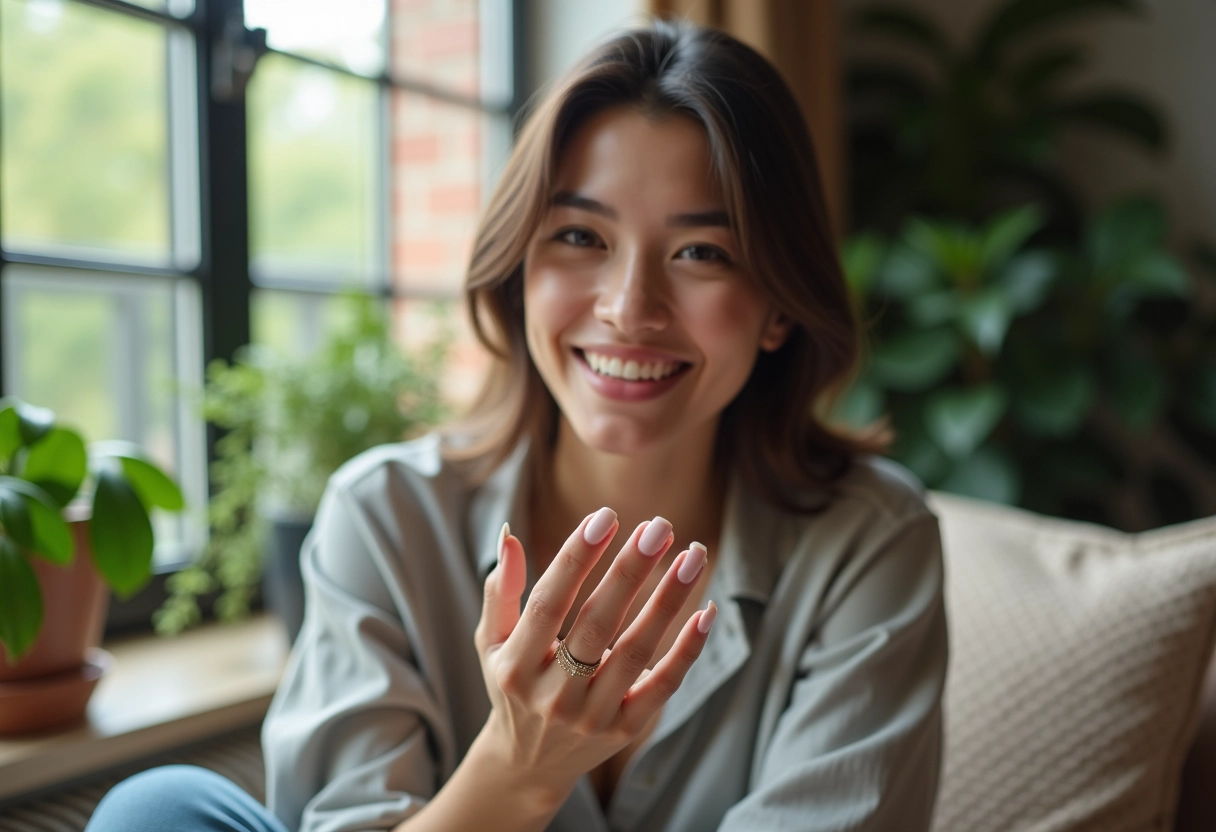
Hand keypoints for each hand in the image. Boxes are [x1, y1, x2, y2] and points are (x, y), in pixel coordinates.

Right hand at [471, 507, 716, 805]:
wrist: (527, 766)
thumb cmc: (512, 686)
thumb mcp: (492, 642)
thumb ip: (501, 590)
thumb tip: (510, 534)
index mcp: (515, 666)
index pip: (548, 603)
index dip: (577, 558)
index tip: (605, 516)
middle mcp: (552, 694)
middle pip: (597, 624)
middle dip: (630, 571)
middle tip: (659, 526)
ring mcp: (591, 716)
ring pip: (636, 651)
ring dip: (669, 600)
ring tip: (694, 553)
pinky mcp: (625, 731)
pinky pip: (663, 686)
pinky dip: (688, 649)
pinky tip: (707, 610)